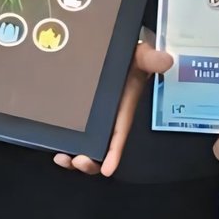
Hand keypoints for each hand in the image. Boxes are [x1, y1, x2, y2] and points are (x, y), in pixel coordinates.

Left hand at [55, 34, 175, 176]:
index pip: (118, 134)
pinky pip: (68, 133)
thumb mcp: (140, 56)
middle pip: (99, 148)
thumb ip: (151, 59)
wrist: (111, 49)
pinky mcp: (73, 112)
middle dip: (90, 162)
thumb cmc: (129, 56)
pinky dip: (60, 144)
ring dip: (73, 158)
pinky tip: (52, 147)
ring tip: (62, 158)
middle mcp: (105, 118)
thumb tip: (166, 60)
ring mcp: (89, 118)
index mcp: (121, 110)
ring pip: (83, 146)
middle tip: (79, 161)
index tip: (108, 169)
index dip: (114, 153)